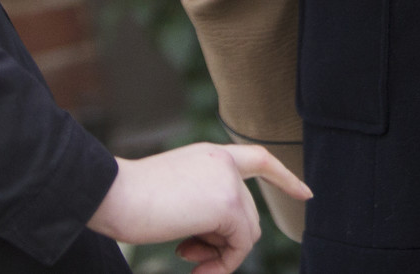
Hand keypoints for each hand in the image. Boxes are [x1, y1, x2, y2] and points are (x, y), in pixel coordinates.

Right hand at [87, 142, 309, 271]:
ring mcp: (228, 181)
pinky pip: (240, 246)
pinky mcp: (227, 203)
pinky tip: (193, 267)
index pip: (257, 159)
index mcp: (208, 156)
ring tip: (187, 259)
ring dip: (220, 255)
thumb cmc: (129, 200)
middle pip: (247, 214)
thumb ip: (203, 205)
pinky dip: (222, 264)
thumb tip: (224, 239)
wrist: (113, 193)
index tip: (306, 194)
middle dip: (224, 243)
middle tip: (189, 257)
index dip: (284, 177)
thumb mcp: (174, 196)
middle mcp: (223, 162)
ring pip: (246, 232)